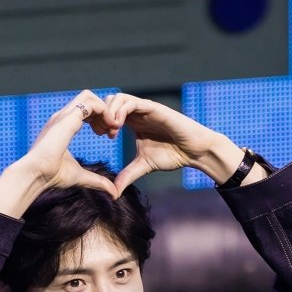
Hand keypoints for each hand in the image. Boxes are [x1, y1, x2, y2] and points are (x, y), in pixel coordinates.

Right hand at [0, 91, 115, 215]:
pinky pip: (91, 104)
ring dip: (105, 109)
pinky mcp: (67, 119)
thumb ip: (97, 181)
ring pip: (90, 96)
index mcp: (63, 126)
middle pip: (88, 98)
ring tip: (112, 128)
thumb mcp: (81, 177)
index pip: (86, 110)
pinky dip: (104, 112)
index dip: (100, 119)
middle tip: (112, 131)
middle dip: (105, 111)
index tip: (108, 136)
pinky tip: (108, 128)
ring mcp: (64, 116)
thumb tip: (113, 192)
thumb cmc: (51, 176)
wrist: (35, 175)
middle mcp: (63, 117)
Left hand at [97, 93, 245, 195]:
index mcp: (133, 121)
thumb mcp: (143, 166)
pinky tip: (118, 127)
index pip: (108, 112)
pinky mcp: (154, 108)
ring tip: (110, 131)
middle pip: (109, 101)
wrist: (193, 152)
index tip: (97, 136)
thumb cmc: (172, 155)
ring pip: (118, 97)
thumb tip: (113, 193)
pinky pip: (132, 102)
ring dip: (109, 112)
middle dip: (101, 114)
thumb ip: (127, 176)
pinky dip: (120, 111)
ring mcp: (145, 108)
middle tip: (101, 133)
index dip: (99, 121)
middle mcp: (137, 112)